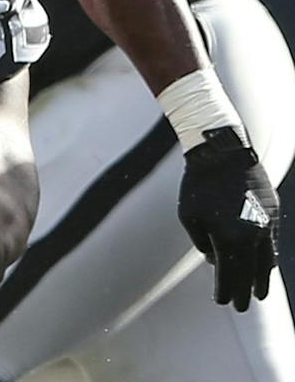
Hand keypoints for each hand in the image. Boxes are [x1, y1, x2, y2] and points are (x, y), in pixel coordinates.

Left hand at [178, 127, 278, 310]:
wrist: (222, 152)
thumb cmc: (198, 184)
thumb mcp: (189, 215)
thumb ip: (202, 243)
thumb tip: (213, 261)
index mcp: (228, 237)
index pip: (228, 273)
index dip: (225, 290)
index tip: (222, 302)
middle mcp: (251, 234)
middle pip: (249, 272)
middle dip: (244, 291)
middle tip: (241, 307)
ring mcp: (265, 223)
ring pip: (266, 260)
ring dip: (262, 278)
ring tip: (259, 294)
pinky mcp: (272, 212)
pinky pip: (270, 242)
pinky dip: (267, 257)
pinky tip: (264, 266)